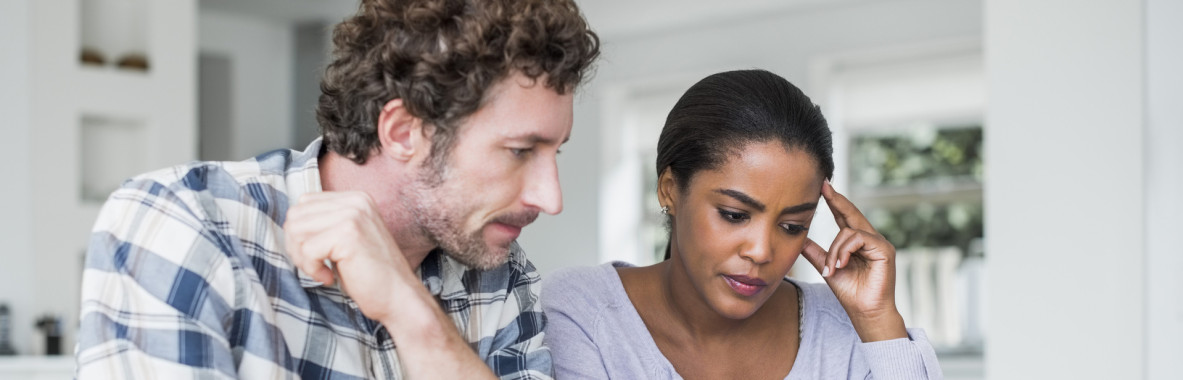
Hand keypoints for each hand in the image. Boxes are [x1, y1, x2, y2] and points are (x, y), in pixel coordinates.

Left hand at [283, 191, 418, 322]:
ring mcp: (353, 215)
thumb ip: (325, 223)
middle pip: (296, 215)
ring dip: (302, 258)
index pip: (304, 204)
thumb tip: (289, 222)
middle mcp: (355, 201)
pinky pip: (307, 250)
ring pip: (296, 231)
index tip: (318, 253)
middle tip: (316, 265)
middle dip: (296, 245)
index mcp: (355, 198)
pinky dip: (312, 269)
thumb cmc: (371, 274)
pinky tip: (329, 277)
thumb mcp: (347, 238)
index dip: (301, 233)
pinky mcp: (348, 234)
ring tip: (322, 270)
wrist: (399, 297)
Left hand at [801, 181, 906, 341]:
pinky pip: (858, 239)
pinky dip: (844, 251)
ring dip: (835, 249)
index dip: (834, 202)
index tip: (822, 186)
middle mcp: (870, 239)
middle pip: (851, 214)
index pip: (844, 217)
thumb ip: (815, 252)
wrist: (864, 312)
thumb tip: (799, 238)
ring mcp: (879, 243)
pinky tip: (840, 265)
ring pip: (849, 231)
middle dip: (836, 200)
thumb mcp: (827, 268)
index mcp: (857, 243)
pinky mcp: (884, 249)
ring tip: (832, 268)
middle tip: (823, 185)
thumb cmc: (850, 293)